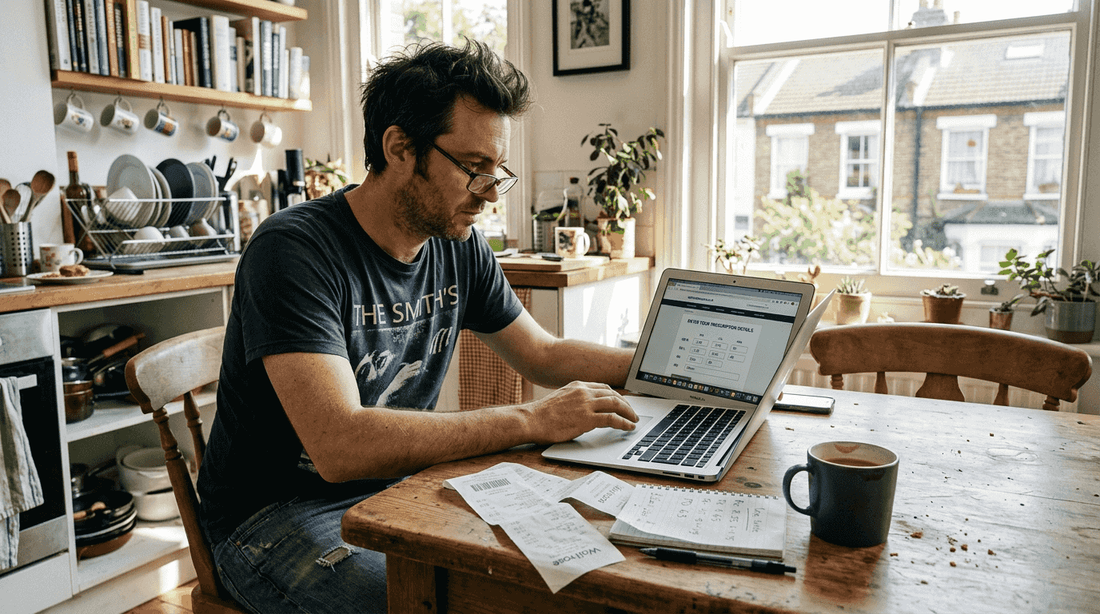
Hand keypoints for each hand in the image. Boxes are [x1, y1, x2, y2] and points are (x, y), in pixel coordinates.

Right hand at [520, 381, 637, 444]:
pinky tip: (628, 427)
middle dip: (626, 404)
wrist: (531, 420)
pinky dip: (624, 423)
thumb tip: (586, 409)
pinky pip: (612, 419)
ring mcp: (586, 404)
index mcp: (578, 385)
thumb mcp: (561, 398)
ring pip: (616, 404)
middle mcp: (584, 392)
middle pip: (613, 394)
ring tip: (634, 420)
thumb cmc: (542, 414)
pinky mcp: (587, 419)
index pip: (604, 388)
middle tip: (632, 413)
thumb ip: (575, 399)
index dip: (616, 396)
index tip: (623, 403)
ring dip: (628, 413)